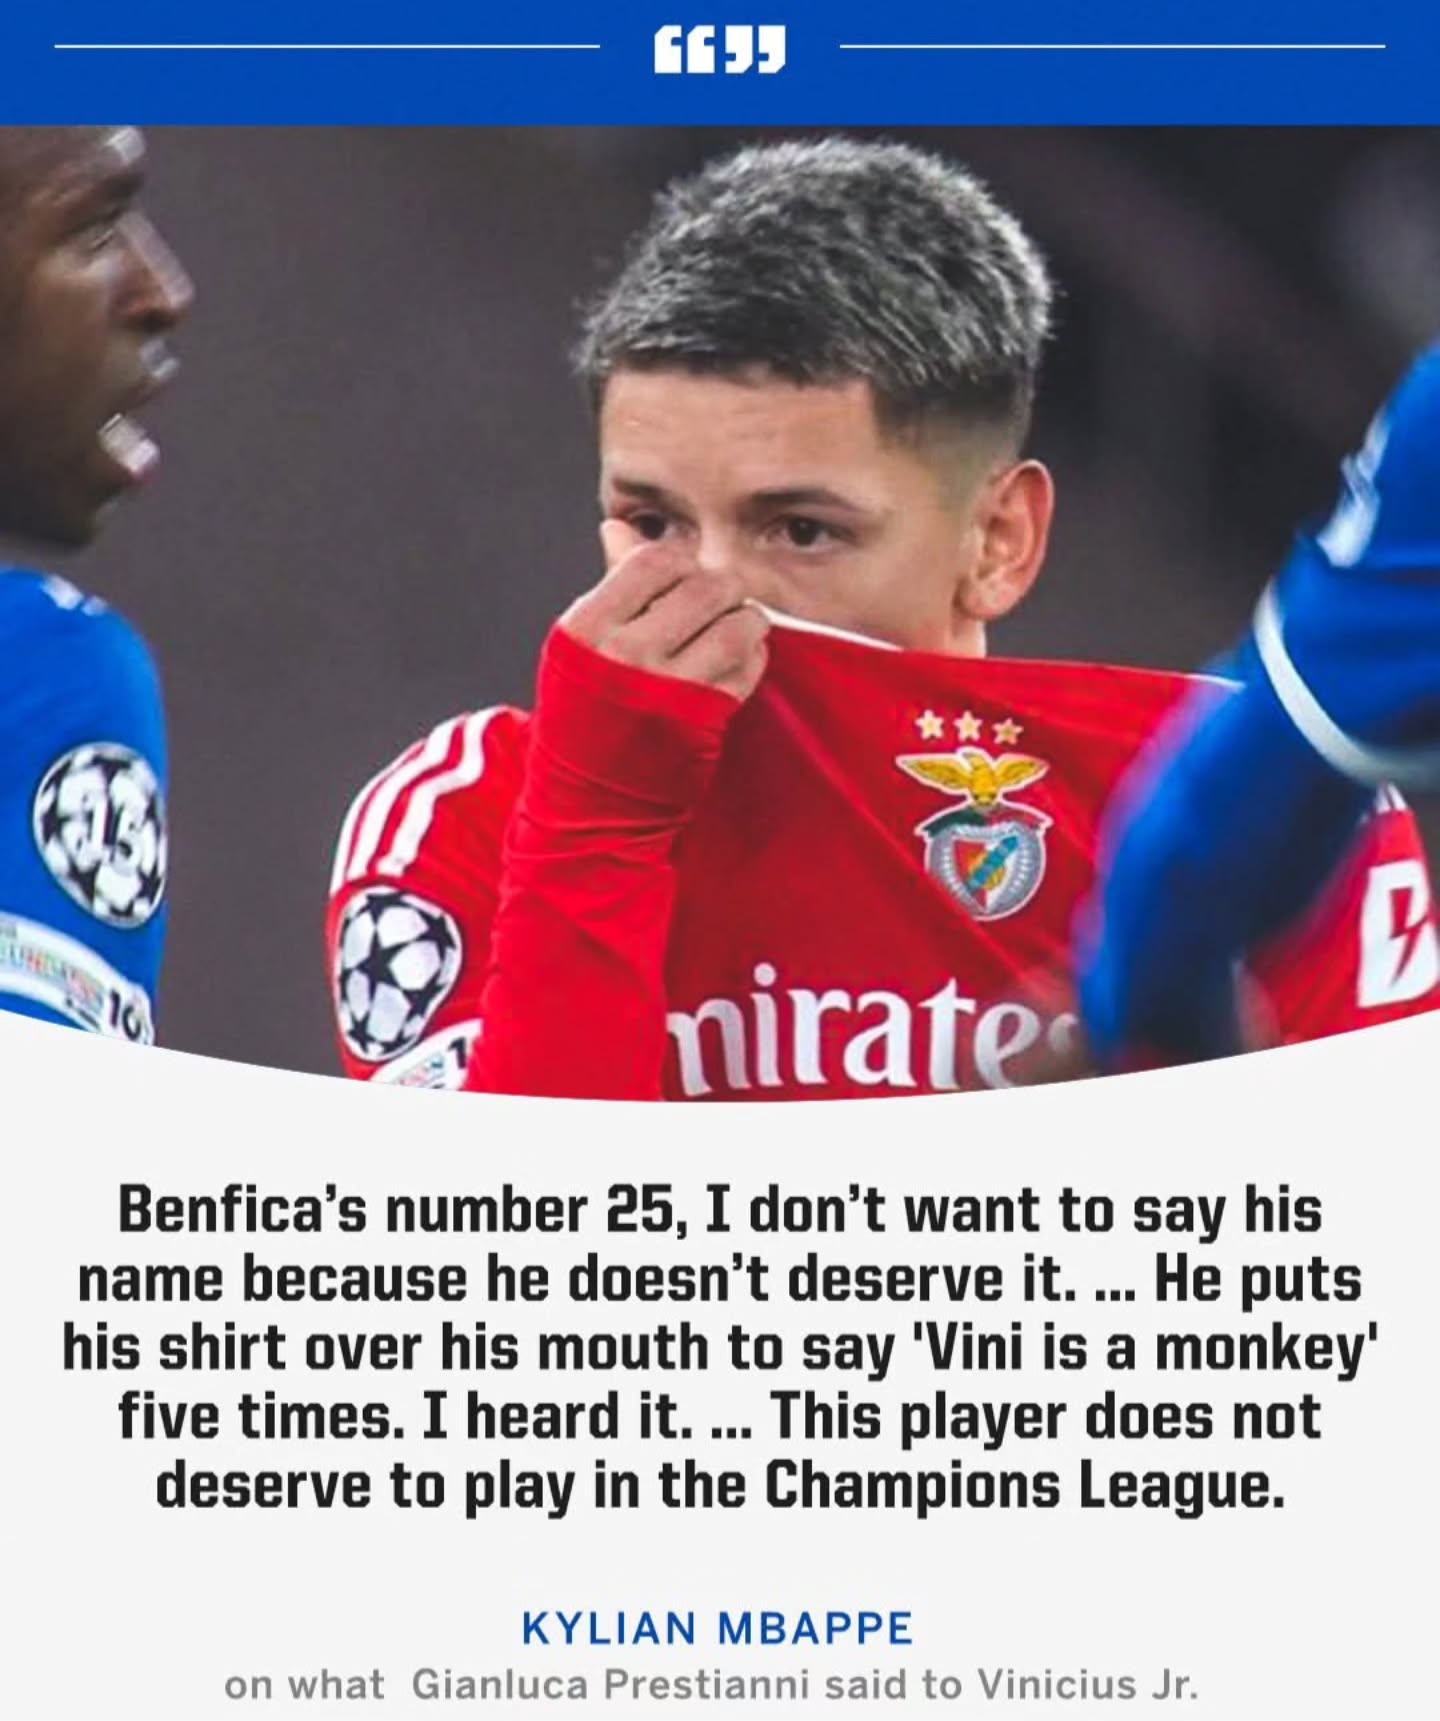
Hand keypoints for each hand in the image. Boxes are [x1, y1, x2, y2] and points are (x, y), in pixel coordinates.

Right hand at [559, 520, 769, 701]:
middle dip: (722, 590)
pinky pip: (747, 669)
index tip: (683, 581)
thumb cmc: (582, 716)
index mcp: (588, 627)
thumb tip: (618, 526)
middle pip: (705, 587)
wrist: (585, 802)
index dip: (681, 564)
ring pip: (736, 626)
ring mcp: (667, 689)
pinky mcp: (702, 722)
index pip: (656, 561)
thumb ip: (610, 588)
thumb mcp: (580, 649)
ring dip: (747, 621)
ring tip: (736, 629)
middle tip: (719, 604)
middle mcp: (626, 654)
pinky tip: (737, 663)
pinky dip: (752, 659)